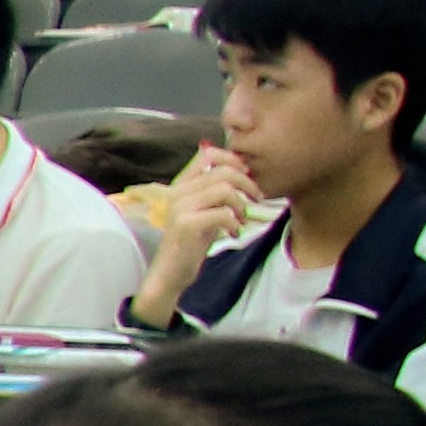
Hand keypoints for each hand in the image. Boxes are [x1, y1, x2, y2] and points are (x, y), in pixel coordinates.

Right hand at [148, 143, 268, 266]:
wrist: (169, 272)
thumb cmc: (191, 242)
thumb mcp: (203, 210)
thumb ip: (214, 190)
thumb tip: (240, 169)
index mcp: (181, 185)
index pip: (208, 153)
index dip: (233, 159)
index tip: (247, 174)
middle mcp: (178, 192)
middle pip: (223, 171)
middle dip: (247, 184)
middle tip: (256, 199)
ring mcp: (181, 208)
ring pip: (224, 190)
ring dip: (242, 205)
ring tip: (242, 219)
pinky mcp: (187, 225)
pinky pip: (222, 213)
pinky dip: (234, 223)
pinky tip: (233, 233)